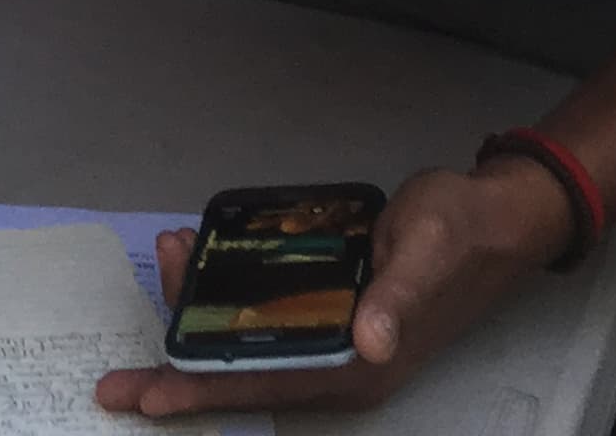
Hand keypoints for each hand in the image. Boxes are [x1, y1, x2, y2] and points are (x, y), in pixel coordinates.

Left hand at [96, 160, 563, 416]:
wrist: (496, 216)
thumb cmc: (458, 233)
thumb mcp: (426, 253)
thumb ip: (397, 300)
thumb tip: (369, 345)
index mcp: (361, 367)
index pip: (265, 387)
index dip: (204, 393)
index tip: (148, 399)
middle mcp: (342, 365)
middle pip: (244, 375)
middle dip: (181, 371)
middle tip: (119, 377)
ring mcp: (335, 340)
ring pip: (249, 344)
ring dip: (202, 314)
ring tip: (169, 256)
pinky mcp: (333, 312)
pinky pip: (267, 316)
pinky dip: (229, 294)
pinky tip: (203, 256)